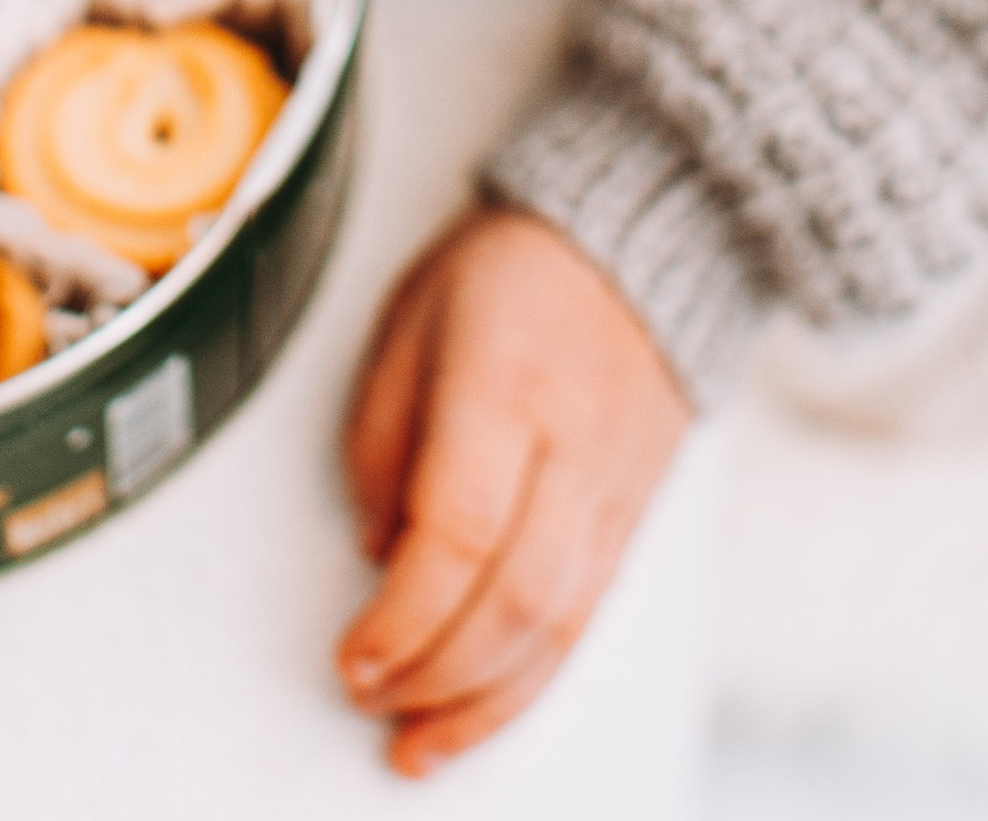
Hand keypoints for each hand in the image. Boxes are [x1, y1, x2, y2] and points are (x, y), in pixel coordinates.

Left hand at [338, 203, 688, 776]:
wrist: (635, 243)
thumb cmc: (510, 272)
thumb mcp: (410, 319)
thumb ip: (382, 436)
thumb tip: (379, 552)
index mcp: (505, 387)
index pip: (460, 534)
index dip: (402, 617)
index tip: (352, 655)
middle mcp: (571, 449)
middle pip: (512, 601)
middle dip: (435, 677)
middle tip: (372, 702)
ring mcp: (614, 491)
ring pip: (558, 629)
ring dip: (484, 705)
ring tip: (420, 743)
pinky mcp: (633, 520)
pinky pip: (587, 621)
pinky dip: (531, 680)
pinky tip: (486, 705)